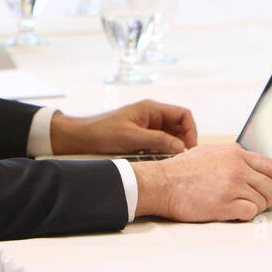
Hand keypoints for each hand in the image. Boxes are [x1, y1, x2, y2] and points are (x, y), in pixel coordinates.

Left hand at [49, 100, 197, 155]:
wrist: (81, 139)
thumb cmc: (103, 133)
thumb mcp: (132, 138)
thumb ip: (157, 141)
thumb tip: (181, 147)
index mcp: (152, 109)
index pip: (183, 115)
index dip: (191, 131)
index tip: (189, 149)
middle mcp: (152, 116)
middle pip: (179, 127)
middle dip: (181, 142)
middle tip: (179, 159)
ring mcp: (147, 127)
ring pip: (169, 138)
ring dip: (170, 150)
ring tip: (165, 161)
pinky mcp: (140, 139)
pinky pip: (158, 145)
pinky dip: (160, 154)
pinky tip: (153, 162)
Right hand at [130, 143, 271, 220]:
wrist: (162, 183)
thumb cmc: (181, 171)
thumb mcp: (211, 153)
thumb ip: (233, 158)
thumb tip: (252, 168)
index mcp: (235, 152)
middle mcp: (236, 166)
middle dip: (271, 198)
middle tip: (260, 202)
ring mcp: (232, 184)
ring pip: (263, 200)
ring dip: (255, 206)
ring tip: (238, 205)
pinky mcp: (225, 203)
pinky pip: (250, 212)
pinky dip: (245, 214)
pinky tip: (232, 210)